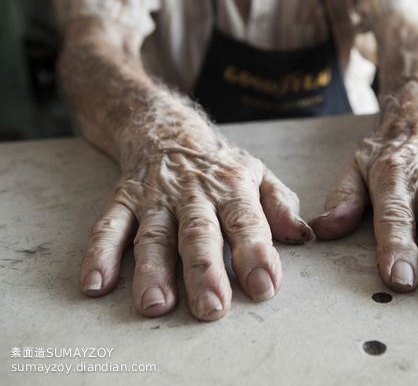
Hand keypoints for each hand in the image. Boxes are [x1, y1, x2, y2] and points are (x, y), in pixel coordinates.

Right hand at [80, 121, 312, 319]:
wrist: (169, 128)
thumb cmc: (221, 164)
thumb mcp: (258, 175)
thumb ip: (280, 206)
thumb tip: (303, 237)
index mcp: (232, 188)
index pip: (247, 222)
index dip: (256, 254)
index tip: (264, 287)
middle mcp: (193, 194)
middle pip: (198, 234)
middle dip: (205, 271)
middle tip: (211, 309)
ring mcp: (155, 197)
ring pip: (153, 235)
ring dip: (152, 270)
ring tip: (154, 304)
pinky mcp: (123, 199)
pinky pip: (108, 226)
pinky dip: (99, 254)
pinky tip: (94, 284)